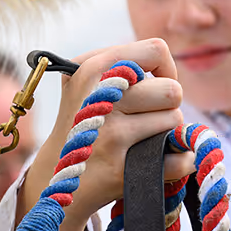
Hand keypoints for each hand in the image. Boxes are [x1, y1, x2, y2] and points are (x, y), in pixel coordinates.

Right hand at [20, 38, 193, 230]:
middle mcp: (100, 98)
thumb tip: (168, 74)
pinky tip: (153, 164)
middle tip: (142, 120)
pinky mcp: (120, 170)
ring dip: (165, 134)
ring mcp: (110, 135)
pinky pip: (178, 161)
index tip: (153, 87)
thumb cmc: (80, 126)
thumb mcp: (84, 83)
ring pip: (175, 122)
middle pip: (172, 91)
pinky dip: (175, 165)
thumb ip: (121, 67)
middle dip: (165, 107)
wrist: (52, 180)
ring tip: (138, 141)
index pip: (156, 51)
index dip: (164, 70)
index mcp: (92, 69)